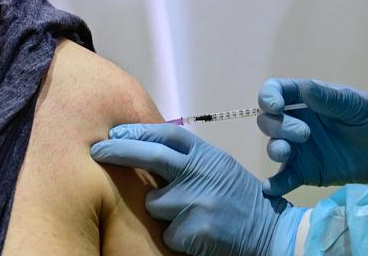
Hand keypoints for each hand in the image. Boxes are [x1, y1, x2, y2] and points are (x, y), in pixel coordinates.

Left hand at [91, 124, 307, 255]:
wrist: (270, 233)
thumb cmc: (238, 199)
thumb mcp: (218, 168)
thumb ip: (189, 159)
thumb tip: (145, 145)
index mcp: (209, 155)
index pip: (168, 135)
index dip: (138, 131)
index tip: (115, 132)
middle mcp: (204, 173)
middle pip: (153, 157)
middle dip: (120, 151)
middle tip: (97, 150)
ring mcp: (199, 201)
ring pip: (154, 203)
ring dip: (161, 211)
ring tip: (189, 216)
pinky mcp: (195, 230)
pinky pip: (165, 232)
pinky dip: (174, 236)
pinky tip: (196, 235)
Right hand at [258, 78, 367, 195]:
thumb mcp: (357, 105)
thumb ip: (330, 99)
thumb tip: (304, 89)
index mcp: (307, 99)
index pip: (275, 92)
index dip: (268, 97)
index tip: (275, 106)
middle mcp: (297, 122)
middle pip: (268, 121)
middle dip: (278, 126)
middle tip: (305, 134)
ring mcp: (300, 149)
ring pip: (273, 146)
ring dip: (274, 148)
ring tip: (287, 154)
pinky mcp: (306, 172)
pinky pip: (285, 177)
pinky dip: (275, 183)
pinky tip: (270, 188)